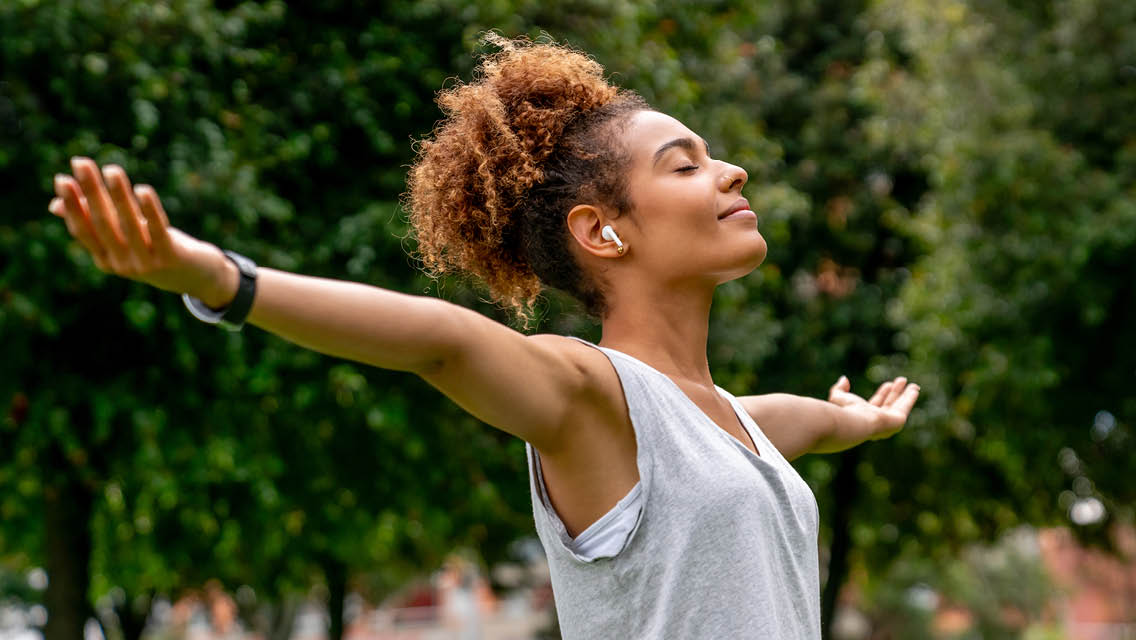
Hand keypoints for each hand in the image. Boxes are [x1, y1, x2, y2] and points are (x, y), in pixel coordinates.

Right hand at [48, 157, 234, 304]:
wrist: (198, 279)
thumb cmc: (155, 252)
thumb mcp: (124, 239)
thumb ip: (96, 222)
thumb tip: (55, 204)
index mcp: (106, 259)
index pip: (83, 230)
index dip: (71, 205)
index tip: (63, 178)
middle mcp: (122, 263)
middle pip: (103, 223)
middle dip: (91, 191)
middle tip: (80, 162)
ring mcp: (146, 262)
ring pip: (129, 224)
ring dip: (119, 194)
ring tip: (111, 168)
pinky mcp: (171, 257)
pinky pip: (158, 230)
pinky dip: (150, 209)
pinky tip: (143, 189)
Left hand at [827, 375, 919, 441]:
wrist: (854, 422)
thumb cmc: (845, 412)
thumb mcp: (838, 397)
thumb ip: (839, 389)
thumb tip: (844, 379)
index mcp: (865, 417)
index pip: (876, 404)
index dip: (883, 394)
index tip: (888, 384)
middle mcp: (877, 422)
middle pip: (889, 404)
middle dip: (895, 393)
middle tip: (901, 380)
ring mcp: (888, 423)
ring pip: (899, 406)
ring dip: (905, 395)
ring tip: (913, 384)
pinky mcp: (897, 421)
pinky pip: (905, 407)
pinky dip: (910, 398)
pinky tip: (915, 389)